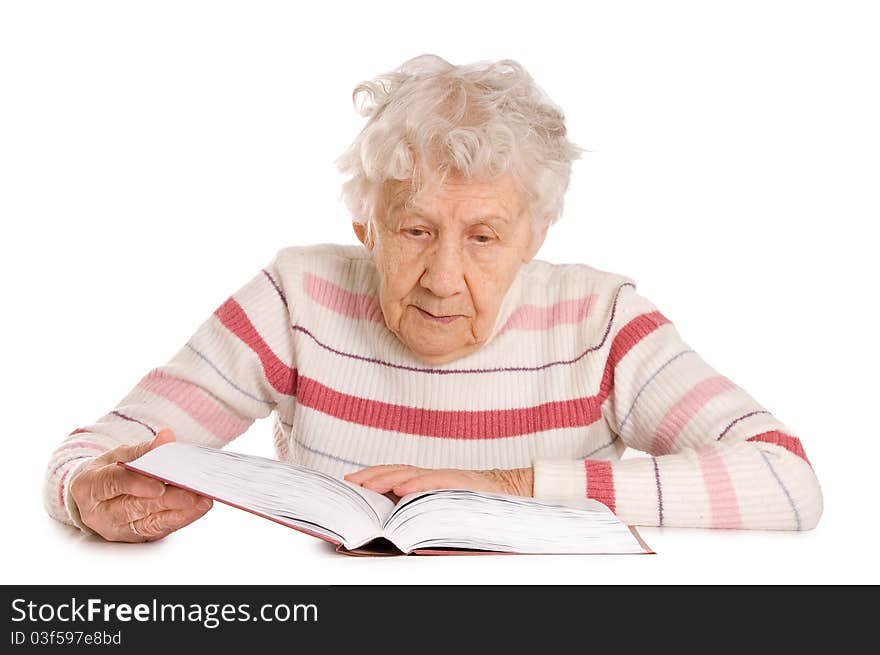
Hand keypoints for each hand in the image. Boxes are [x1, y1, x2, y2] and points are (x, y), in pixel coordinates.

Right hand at [68, 428, 212, 542]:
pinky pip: (158, 530)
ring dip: (179, 513)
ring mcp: (116, 528)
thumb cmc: (107, 472)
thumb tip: (166, 437)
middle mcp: (99, 512)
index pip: (113, 483)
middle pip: (135, 507)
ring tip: (201, 501)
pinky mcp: (133, 537)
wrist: (92, 496)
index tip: (160, 485)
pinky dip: (179, 519)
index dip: (137, 484)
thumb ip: (144, 449)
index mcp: (89, 485)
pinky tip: (197, 510)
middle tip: (192, 494)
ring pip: (148, 522)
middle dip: (167, 500)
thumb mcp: (119, 454)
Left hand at [344, 464, 533, 499]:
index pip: (394, 474)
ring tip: (366, 485)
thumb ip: (420, 504)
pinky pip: (434, 482)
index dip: (372, 475)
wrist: (510, 491)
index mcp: (426, 481)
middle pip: (396, 471)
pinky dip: (417, 485)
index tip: (350, 481)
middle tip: (350, 483)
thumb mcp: (442, 503)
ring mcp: (444, 477)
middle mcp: (432, 476)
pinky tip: (401, 489)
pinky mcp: (458, 483)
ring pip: (410, 474)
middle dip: (371, 476)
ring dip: (386, 479)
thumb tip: (391, 519)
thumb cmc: (475, 501)